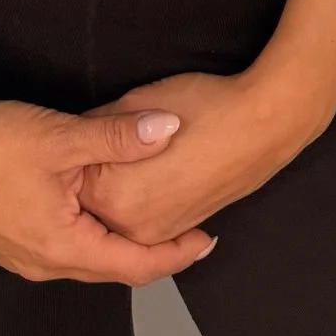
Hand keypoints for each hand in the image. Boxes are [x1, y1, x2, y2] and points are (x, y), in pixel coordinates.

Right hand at [0, 85, 216, 283]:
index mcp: (62, 247)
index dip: (176, 253)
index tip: (207, 238)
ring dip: (120, 244)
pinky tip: (98, 210)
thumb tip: (169, 130)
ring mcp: (23, 255)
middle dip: (154, 252)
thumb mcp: (61, 136)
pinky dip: (91, 236)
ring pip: (87, 259)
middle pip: (113, 267)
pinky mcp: (8, 240)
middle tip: (188, 231)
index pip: (135, 264)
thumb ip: (119, 137)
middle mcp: (44, 263)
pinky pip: (63, 249)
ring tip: (152, 220)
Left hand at [76, 68, 316, 244]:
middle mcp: (131, 226)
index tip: (99, 125)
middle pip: (93, 196)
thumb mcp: (136, 103)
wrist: (261, 125)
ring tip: (146, 150)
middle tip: (123, 137)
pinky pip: (144, 218)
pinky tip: (159, 167)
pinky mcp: (180, 229)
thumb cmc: (203, 108)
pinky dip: (142, 196)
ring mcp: (158, 232)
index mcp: (111, 194)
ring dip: (121, 184)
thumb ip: (100, 127)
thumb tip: (83, 132)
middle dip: (100, 168)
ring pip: (117, 210)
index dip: (85, 143)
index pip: (74, 170)